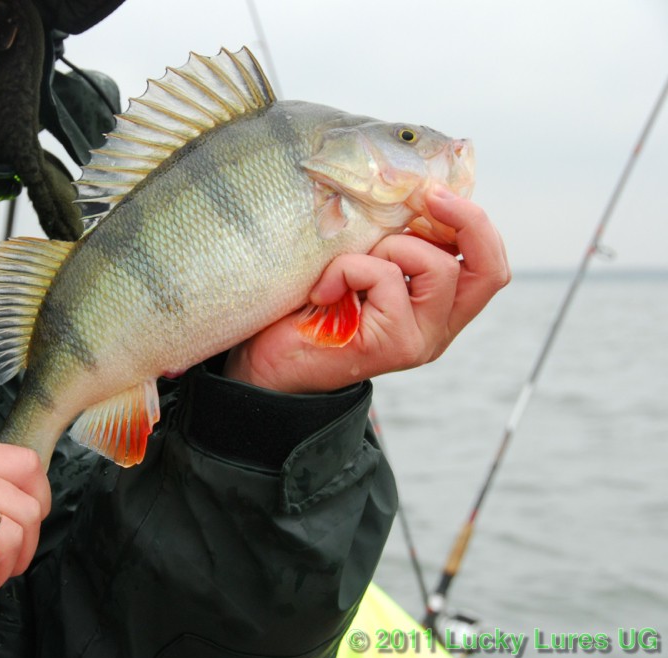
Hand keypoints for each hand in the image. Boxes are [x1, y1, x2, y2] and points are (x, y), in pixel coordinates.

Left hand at [223, 188, 509, 392]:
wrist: (270, 364)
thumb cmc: (310, 309)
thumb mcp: (361, 265)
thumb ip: (393, 243)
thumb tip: (409, 193)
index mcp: (437, 309)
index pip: (488, 267)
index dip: (475, 223)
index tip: (436, 192)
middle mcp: (437, 328)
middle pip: (489, 270)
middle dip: (466, 220)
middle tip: (428, 196)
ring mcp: (419, 340)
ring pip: (438, 266)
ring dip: (390, 246)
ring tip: (349, 264)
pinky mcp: (394, 344)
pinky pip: (385, 277)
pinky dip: (349, 268)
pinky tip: (323, 290)